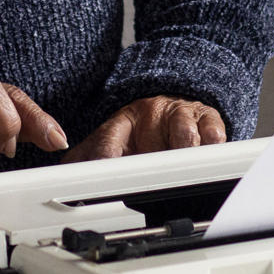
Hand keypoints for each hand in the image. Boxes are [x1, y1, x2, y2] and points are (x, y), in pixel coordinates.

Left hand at [62, 96, 226, 162]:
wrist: (176, 98)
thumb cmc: (143, 127)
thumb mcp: (112, 137)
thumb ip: (87, 155)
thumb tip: (59, 174)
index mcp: (123, 122)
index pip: (109, 140)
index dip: (105, 158)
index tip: (101, 174)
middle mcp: (151, 116)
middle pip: (152, 138)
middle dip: (153, 158)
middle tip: (147, 176)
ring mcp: (181, 117)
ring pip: (185, 134)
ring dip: (184, 151)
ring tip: (182, 164)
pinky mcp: (208, 120)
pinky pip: (214, 132)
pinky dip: (213, 145)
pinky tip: (210, 153)